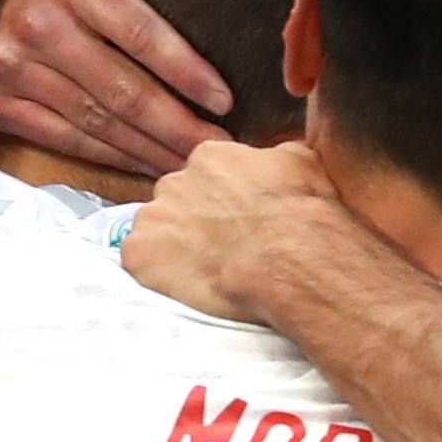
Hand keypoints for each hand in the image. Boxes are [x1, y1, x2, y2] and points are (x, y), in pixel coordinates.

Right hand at [0, 0, 230, 177]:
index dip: (187, 71)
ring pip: (98, 123)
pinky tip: (147, 165)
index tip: (226, 100)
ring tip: (192, 164)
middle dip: (179, 126)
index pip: (142, 35)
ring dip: (151, 149)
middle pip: (124, 90)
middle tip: (222, 148)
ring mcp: (9, 66)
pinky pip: (64, 139)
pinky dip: (111, 158)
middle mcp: (36, 24)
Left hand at [123, 137, 345, 323]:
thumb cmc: (302, 214)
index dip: (220, 200)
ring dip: (175, 247)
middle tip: (222, 246)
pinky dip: (158, 274)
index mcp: (209, 157)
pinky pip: (140, 263)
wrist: (291, 258)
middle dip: (194, 221)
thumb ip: (273, 158)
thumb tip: (274, 161)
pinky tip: (187, 284)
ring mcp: (153, 217)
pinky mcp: (139, 254)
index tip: (235, 219)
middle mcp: (174, 180)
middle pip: (176, 201)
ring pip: (157, 231)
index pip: (203, 175)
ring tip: (206, 270)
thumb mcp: (302, 163)